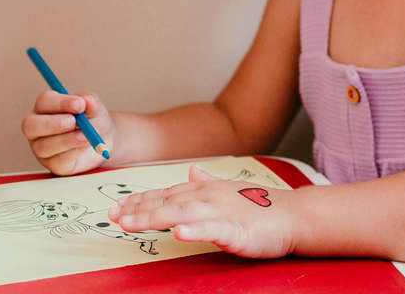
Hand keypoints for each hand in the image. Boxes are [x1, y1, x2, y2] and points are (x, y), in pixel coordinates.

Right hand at [22, 89, 115, 174]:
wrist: (102, 142)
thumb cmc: (93, 120)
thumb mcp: (95, 108)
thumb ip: (91, 103)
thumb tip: (87, 101)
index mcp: (45, 107)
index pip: (44, 101)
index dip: (60, 103)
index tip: (79, 104)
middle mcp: (37, 127)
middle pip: (31, 125)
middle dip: (52, 123)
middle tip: (73, 121)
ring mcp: (41, 147)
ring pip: (43, 146)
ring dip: (66, 140)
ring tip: (85, 136)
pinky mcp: (52, 164)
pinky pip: (57, 161)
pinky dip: (73, 153)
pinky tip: (84, 146)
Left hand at [107, 163, 301, 258]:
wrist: (293, 215)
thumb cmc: (260, 207)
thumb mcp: (228, 191)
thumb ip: (207, 182)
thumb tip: (191, 172)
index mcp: (204, 190)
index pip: (164, 194)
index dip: (139, 201)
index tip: (116, 208)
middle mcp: (208, 197)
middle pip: (165, 203)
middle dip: (136, 210)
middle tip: (111, 216)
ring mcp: (221, 212)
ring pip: (180, 213)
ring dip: (153, 217)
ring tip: (129, 223)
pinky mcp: (236, 229)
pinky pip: (212, 230)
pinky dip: (193, 230)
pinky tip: (177, 232)